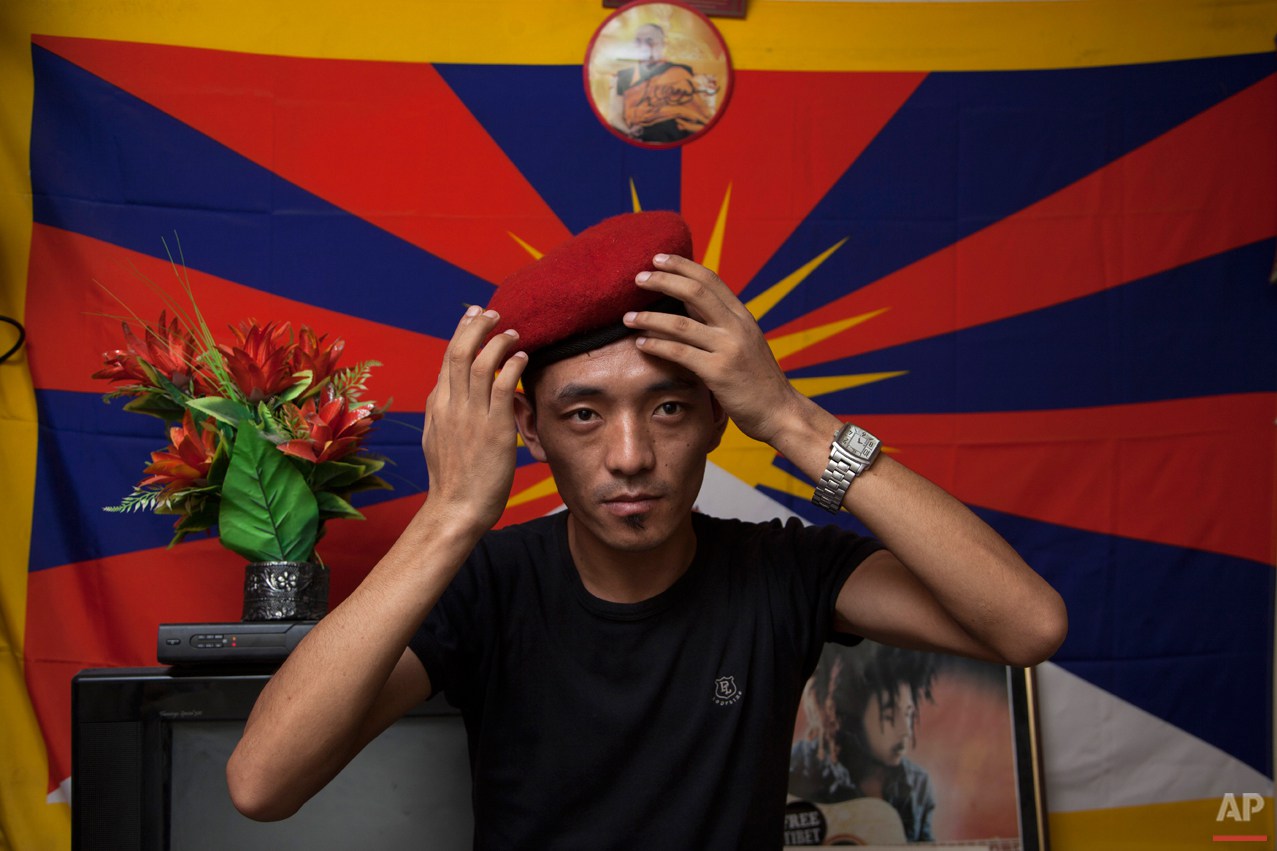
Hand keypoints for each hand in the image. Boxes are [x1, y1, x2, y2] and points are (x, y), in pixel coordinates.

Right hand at [422, 306, 526, 531]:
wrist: (456, 508)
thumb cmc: (452, 480)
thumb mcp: (439, 439)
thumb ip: (446, 413)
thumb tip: (450, 395)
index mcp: (437, 406)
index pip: (447, 359)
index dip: (461, 333)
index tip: (472, 317)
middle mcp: (450, 406)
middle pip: (458, 351)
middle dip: (475, 326)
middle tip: (491, 312)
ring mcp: (470, 416)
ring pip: (479, 363)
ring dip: (496, 341)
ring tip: (512, 331)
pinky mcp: (493, 429)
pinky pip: (501, 386)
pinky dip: (511, 365)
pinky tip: (522, 356)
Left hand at [623, 254, 807, 446]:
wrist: (780, 411)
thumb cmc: (757, 380)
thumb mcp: (743, 343)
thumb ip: (719, 324)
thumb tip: (686, 305)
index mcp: (742, 316)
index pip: (710, 279)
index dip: (682, 265)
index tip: (658, 258)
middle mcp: (737, 327)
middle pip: (695, 291)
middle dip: (663, 280)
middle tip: (638, 277)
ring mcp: (729, 349)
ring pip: (681, 324)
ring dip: (649, 318)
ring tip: (627, 317)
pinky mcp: (719, 372)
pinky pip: (680, 353)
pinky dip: (657, 346)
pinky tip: (641, 343)